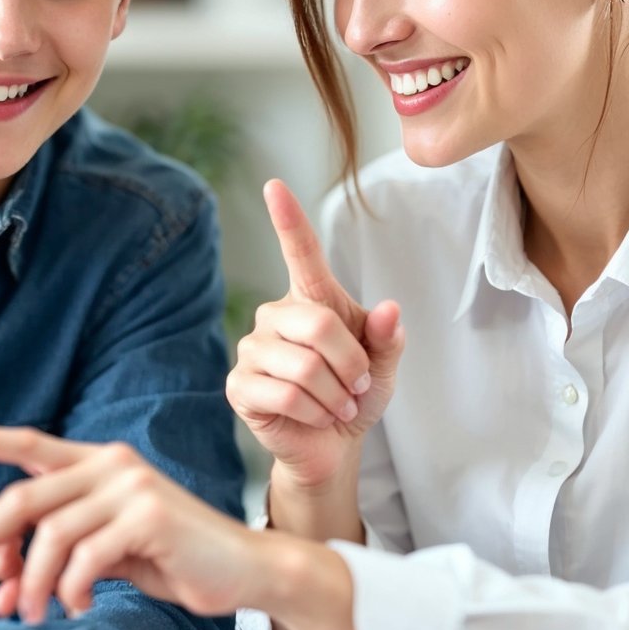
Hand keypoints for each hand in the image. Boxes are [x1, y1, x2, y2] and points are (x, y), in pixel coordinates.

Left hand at [0, 418, 267, 621]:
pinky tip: (80, 607)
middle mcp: (112, 464)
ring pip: (49, 537)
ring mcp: (131, 487)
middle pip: (22, 500)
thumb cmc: (174, 560)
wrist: (244, 570)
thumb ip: (59, 557)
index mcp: (100, 464)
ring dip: (29, 585)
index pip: (33, 445)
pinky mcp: (149, 516)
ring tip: (31, 616)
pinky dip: (71, 590)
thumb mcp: (108, 553)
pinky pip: (84, 558)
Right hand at [227, 179, 403, 490]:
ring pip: (305, 366)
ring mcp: (253, 349)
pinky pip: (285, 395)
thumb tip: (389, 309)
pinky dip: (314, 414)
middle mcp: (275, 316)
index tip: (275, 185)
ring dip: (335, 397)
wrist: (333, 444)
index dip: (287, 219)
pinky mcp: (239, 385)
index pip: (299, 252)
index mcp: (311, 299)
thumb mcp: (384, 366)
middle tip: (357, 388)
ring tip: (338, 408)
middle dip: (351, 365)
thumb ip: (387, 339)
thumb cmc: (355, 394)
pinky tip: (316, 419)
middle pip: (319, 325)